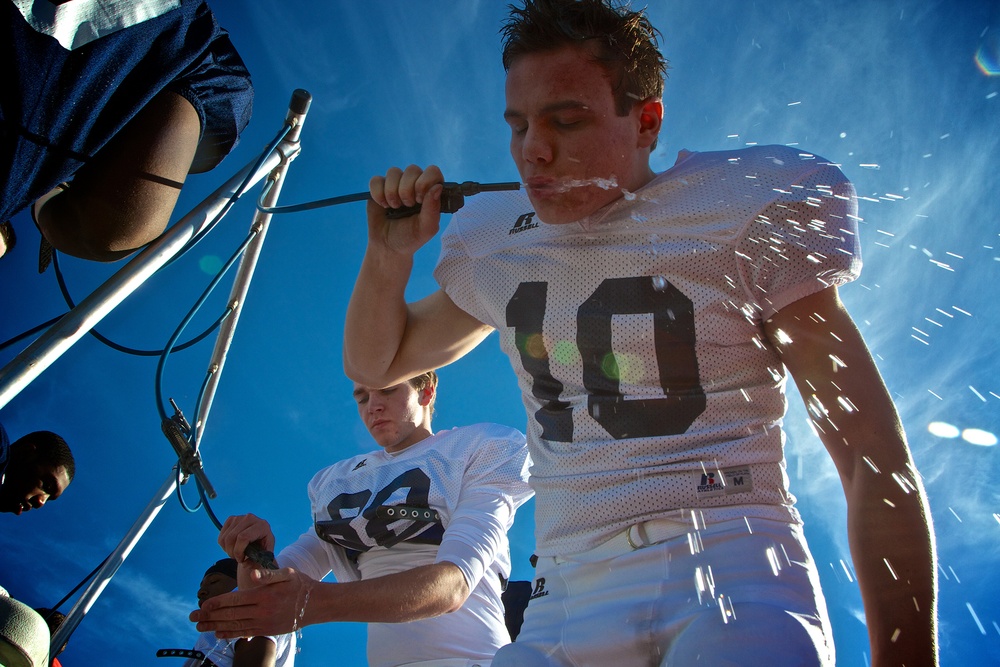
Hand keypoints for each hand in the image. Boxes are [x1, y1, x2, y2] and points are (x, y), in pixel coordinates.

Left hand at [189, 567, 314, 638]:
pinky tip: (219, 634)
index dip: (217, 603)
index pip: (235, 600)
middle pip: (231, 614)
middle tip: (193, 618)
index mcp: (264, 595)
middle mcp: (262, 611)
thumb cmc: (301, 585)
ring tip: (201, 627)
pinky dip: (231, 634)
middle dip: (210, 616)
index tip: (203, 605)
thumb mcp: (287, 574)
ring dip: (216, 627)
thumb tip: (251, 574)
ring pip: (235, 625)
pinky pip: (245, 633)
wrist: (317, 604)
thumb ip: (267, 574)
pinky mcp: (267, 630)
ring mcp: (264, 622)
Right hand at [218, 514, 274, 563]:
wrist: (260, 539)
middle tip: (237, 558)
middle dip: (232, 552)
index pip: (244, 537)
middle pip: (232, 537)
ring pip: (225, 538)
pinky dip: (224, 546)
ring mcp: (240, 517)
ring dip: (228, 550)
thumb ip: (257, 563)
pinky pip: (221, 536)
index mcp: (262, 526)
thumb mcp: (264, 557)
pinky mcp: (231, 519)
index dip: (239, 551)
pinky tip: (232, 547)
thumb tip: (245, 564)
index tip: (241, 559)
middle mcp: (251, 518)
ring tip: (236, 553)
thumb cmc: (263, 548)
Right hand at [367, 164, 443, 255]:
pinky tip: (383, 205)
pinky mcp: (379, 187)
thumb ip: (433, 209)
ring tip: (394, 207)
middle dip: (407, 190)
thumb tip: (437, 187)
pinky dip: (378, 193)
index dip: (425, 181)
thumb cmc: (410, 237)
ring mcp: (396, 184)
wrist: (388, 246)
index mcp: (430, 191)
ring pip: (393, 172)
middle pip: (412, 169)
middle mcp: (414, 184)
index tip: (420, 199)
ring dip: (392, 192)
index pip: (433, 172)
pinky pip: (376, 180)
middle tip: (407, 206)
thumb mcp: (426, 228)